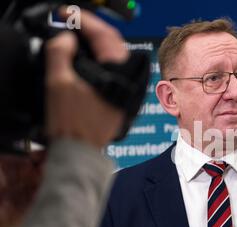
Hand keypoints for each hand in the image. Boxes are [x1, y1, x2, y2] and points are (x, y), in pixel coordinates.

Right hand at [45, 8, 128, 148]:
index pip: (105, 37)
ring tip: (81, 38)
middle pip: (114, 44)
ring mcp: (127, 90)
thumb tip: (68, 39)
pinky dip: (103, 60)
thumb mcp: (58, 83)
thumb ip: (61, 53)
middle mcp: (127, 82)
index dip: (86, 21)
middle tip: (75, 24)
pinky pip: (116, 70)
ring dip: (99, 44)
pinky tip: (90, 59)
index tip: (70, 16)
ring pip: (117, 57)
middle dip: (94, 30)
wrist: (80, 151)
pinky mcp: (123, 97)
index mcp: (116, 75)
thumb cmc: (71, 124)